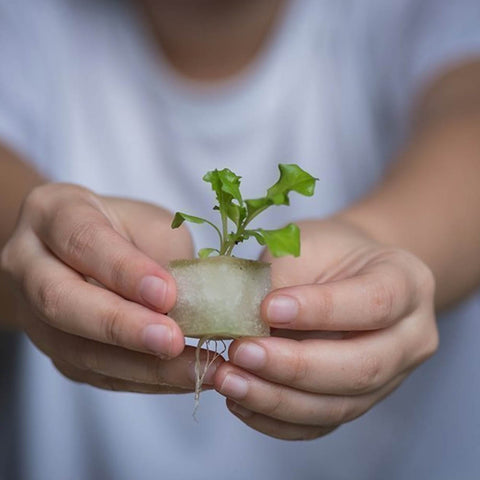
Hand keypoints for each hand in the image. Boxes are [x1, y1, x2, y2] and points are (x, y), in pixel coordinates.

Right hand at [1, 183, 220, 392]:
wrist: (78, 251)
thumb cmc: (121, 229)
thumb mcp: (147, 223)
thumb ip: (164, 256)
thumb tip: (198, 307)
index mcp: (53, 213)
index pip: (82, 239)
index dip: (124, 270)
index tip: (166, 293)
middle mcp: (30, 264)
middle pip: (61, 301)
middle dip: (121, 326)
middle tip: (171, 340)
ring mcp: (34, 314)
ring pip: (77, 349)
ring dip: (140, 365)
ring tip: (193, 368)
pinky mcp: (56, 350)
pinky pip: (96, 373)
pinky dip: (143, 379)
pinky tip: (181, 376)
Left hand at [214, 219, 437, 439]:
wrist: (348, 272)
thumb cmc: (329, 252)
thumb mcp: (308, 244)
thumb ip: (282, 280)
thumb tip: (238, 322)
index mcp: (406, 283)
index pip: (374, 303)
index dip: (320, 310)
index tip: (268, 308)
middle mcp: (409, 338)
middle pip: (361, 367)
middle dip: (294, 366)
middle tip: (241, 352)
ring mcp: (389, 378)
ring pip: (339, 406)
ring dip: (276, 399)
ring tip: (229, 379)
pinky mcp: (358, 401)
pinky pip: (320, 424)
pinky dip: (276, 419)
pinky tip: (241, 401)